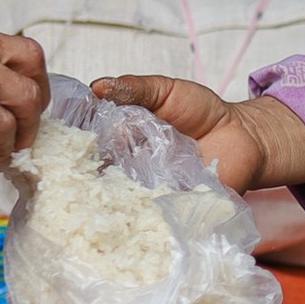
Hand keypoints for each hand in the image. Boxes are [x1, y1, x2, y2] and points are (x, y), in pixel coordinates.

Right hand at [88, 74, 304, 195]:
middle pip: (101, 176)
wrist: (244, 137)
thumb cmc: (202, 112)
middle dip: (87, 175)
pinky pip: (154, 216)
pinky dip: (144, 215)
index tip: (60, 144)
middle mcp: (131, 168)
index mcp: (124, 139)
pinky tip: (133, 212)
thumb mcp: (164, 90)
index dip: (77, 145)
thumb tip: (97, 87)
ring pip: (122, 199)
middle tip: (72, 173)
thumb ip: (134, 89)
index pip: (93, 144)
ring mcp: (150, 191)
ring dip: (110, 198)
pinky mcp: (172, 209)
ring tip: (91, 200)